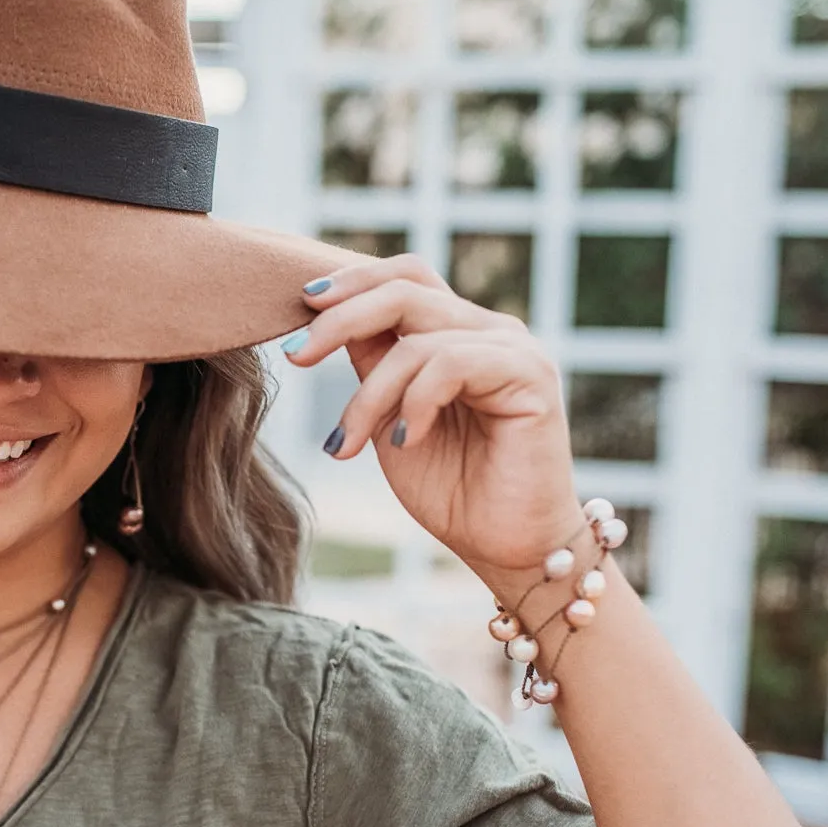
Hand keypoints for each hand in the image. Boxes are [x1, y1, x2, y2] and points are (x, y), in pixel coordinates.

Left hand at [282, 255, 587, 590]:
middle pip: (406, 289)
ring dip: (370, 394)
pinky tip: (403, 441)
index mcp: (459, 333)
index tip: (299, 306)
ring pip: (417, 338)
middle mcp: (489, 331)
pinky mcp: (531, 375)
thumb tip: (326, 318)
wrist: (505, 548)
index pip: (404, 278)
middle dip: (340, 318)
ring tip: (348, 443)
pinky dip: (414, 402)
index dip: (352, 283)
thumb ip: (373, 367)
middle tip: (296, 355)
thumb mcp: (390, 419)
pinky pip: (451, 363)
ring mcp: (513, 349)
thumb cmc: (452, 490)